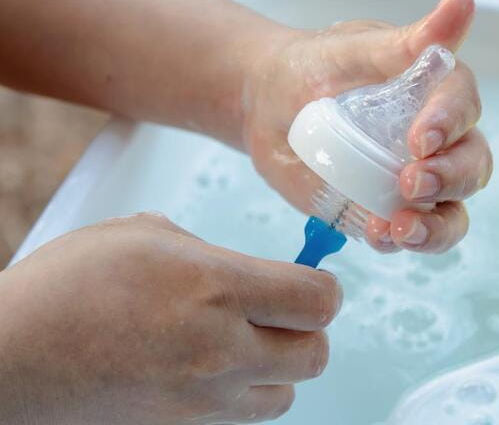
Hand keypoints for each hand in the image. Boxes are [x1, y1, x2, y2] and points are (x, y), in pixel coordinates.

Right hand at [0, 213, 341, 424]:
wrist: (10, 359)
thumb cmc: (67, 285)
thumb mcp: (145, 236)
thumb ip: (211, 253)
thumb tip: (246, 272)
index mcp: (215, 288)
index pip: (317, 299)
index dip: (324, 286)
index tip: (311, 278)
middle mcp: (220, 349)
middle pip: (316, 353)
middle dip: (309, 328)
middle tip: (282, 310)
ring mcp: (203, 398)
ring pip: (287, 392)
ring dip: (280, 365)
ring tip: (246, 341)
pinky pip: (244, 414)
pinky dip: (245, 392)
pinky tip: (215, 367)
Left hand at [242, 0, 491, 253]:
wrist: (268, 104)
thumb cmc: (315, 66)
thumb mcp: (357, 49)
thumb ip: (411, 40)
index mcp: (437, 93)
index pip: (463, 106)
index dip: (450, 122)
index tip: (421, 137)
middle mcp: (438, 141)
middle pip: (471, 166)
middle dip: (448, 178)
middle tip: (411, 182)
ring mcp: (414, 181)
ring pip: (451, 213)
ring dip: (435, 227)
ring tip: (402, 229)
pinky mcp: (387, 212)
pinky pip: (408, 235)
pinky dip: (399, 241)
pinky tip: (380, 235)